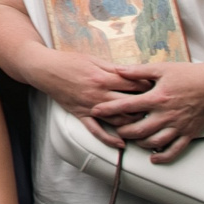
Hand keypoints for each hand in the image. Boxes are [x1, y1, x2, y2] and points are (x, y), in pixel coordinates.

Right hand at [27, 47, 147, 148]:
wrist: (45, 69)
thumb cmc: (69, 61)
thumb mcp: (93, 59)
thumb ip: (114, 68)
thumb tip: (134, 74)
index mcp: (104, 77)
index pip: (134, 85)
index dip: (149, 87)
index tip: (158, 89)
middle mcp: (99, 94)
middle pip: (130, 104)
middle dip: (146, 106)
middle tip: (156, 109)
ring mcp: (91, 106)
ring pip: (118, 120)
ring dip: (133, 124)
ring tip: (145, 125)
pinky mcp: (81, 115)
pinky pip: (96, 131)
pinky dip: (109, 139)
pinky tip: (121, 144)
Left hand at [98, 59, 203, 161]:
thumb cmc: (188, 74)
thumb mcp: (161, 68)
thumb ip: (138, 71)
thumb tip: (117, 70)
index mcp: (157, 98)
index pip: (127, 106)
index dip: (109, 109)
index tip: (96, 111)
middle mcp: (166, 115)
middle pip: (138, 129)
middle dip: (122, 130)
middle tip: (113, 128)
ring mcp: (178, 126)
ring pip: (153, 142)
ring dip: (139, 143)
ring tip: (130, 139)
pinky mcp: (189, 134)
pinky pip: (174, 150)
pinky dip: (162, 156)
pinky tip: (153, 157)